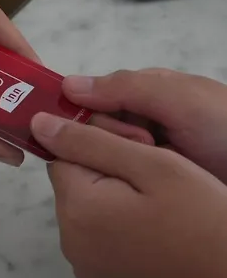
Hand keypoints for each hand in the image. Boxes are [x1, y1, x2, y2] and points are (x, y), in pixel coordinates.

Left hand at [31, 113, 226, 277]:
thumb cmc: (198, 217)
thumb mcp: (150, 165)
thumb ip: (90, 142)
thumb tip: (37, 124)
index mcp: (75, 209)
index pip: (62, 157)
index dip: (96, 145)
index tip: (134, 151)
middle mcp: (69, 242)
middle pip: (72, 185)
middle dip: (103, 173)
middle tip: (150, 180)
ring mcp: (84, 268)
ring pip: (85, 210)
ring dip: (110, 200)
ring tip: (154, 206)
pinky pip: (95, 239)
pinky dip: (114, 228)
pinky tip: (150, 232)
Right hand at [61, 69, 226, 183]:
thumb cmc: (225, 130)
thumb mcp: (181, 99)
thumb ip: (126, 88)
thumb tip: (66, 85)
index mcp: (140, 94)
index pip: (89, 98)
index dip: (76, 112)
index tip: (66, 131)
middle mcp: (136, 122)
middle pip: (93, 128)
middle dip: (106, 139)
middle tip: (139, 150)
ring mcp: (141, 153)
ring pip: (102, 154)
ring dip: (112, 162)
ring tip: (137, 173)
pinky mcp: (147, 180)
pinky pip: (117, 178)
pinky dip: (115, 182)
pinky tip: (115, 192)